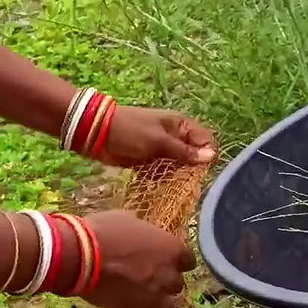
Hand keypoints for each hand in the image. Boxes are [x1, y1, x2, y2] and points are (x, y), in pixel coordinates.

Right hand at [79, 210, 194, 307]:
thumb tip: (140, 236)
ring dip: (156, 302)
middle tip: (148, 277)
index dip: (175, 261)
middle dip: (165, 282)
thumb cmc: (103, 231)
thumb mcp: (127, 220)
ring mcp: (152, 297)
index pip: (188, 261)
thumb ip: (143, 234)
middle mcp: (168, 276)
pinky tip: (121, 301)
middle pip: (177, 285)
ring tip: (140, 297)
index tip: (164, 260)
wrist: (79, 255)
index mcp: (171, 249)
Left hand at [94, 106, 216, 168]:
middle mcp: (174, 137)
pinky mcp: (147, 161)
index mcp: (180, 125)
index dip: (204, 156)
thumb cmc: (130, 131)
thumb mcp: (158, 141)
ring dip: (172, 177)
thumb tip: (211, 157)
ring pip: (176, 167)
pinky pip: (160, 173)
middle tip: (178, 180)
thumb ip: (183, 151)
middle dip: (187, 170)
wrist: (96, 133)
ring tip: (162, 180)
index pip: (205, 141)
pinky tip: (151, 182)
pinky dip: (157, 179)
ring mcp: (160, 150)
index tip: (197, 170)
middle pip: (192, 157)